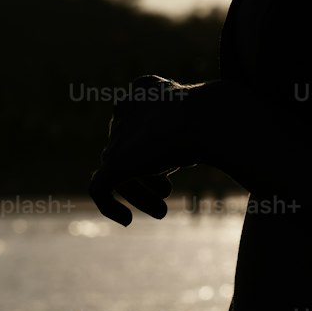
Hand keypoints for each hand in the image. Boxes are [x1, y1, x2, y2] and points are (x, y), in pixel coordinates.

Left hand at [89, 74, 202, 225]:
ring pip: (119, 170)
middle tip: (168, 192)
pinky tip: (126, 221)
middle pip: (129, 149)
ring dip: (140, 192)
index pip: (141, 124)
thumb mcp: (196, 121)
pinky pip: (99, 188)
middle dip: (148, 174)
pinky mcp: (113, 161)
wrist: (207, 120)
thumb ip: (177, 132)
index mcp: (143, 89)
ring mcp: (117, 134)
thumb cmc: (212, 119)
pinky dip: (110, 206)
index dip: (154, 150)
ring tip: (163, 211)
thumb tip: (181, 156)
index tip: (172, 170)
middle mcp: (125, 107)